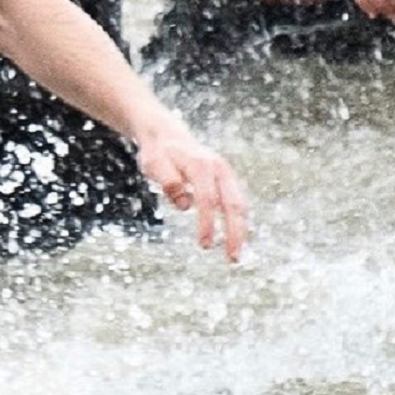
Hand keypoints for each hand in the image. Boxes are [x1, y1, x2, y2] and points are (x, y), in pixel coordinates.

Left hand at [133, 119, 248, 261]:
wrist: (166, 134)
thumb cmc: (158, 153)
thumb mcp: (154, 165)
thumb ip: (168, 183)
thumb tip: (185, 206)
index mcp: (201, 165)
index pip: (208, 200)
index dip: (207, 223)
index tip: (204, 245)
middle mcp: (219, 169)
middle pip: (234, 204)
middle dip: (235, 233)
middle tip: (232, 259)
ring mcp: (226, 174)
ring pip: (239, 205)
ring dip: (239, 231)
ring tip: (233, 255)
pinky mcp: (226, 180)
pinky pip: (236, 203)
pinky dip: (237, 221)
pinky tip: (233, 239)